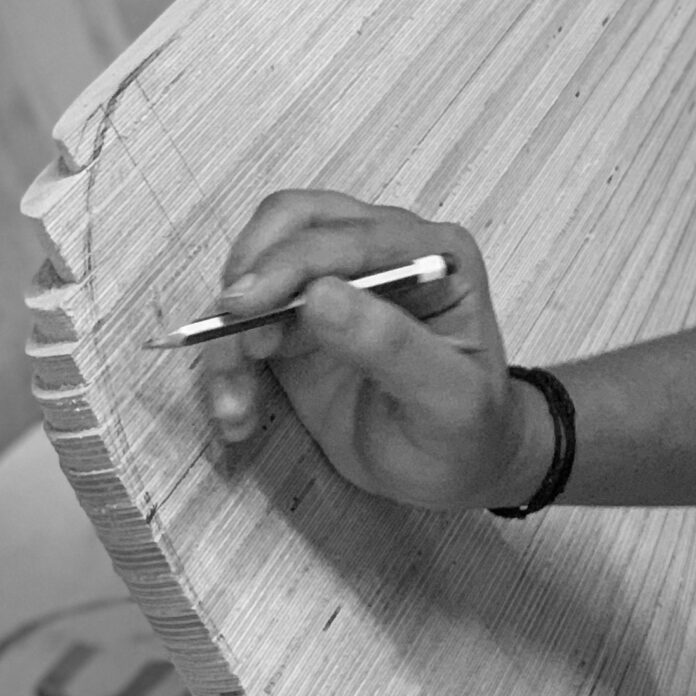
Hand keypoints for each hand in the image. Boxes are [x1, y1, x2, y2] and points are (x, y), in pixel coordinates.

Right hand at [199, 189, 529, 508]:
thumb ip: (392, 345)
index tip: (244, 306)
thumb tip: (321, 294)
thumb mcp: (448, 399)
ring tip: (234, 405)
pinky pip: (246, 322)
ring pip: (257, 271)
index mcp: (434, 254)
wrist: (454, 469)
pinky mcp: (300, 320)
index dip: (290, 262)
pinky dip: (228, 363)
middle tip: (230, 344)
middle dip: (251, 281)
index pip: (352, 235)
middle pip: (292, 226)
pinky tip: (237, 413)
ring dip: (229, 334)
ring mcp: (337, 282)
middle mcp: (384, 252)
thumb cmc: (467, 431)